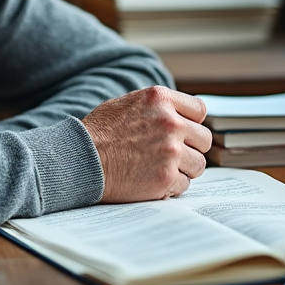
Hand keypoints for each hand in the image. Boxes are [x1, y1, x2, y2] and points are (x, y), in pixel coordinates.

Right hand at [82, 86, 211, 202]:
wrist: (80, 159)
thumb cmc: (99, 132)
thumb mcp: (128, 103)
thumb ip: (157, 106)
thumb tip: (182, 114)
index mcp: (161, 98)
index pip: (200, 110)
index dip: (192, 122)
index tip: (183, 132)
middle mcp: (170, 122)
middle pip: (204, 139)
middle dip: (191, 147)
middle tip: (173, 154)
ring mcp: (170, 151)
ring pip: (198, 164)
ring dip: (183, 169)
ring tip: (161, 168)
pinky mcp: (165, 177)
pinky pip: (184, 184)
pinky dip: (171, 186)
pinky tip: (152, 180)